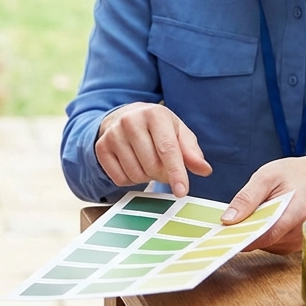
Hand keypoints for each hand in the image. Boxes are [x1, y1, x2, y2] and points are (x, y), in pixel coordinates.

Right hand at [95, 103, 211, 195]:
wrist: (124, 117)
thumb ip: (191, 152)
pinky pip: (119, 179)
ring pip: (135, 174)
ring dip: (146, 177)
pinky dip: (130, 179)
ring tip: (146, 162)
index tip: (182, 191)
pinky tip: (132, 164)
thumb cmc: (157, 128)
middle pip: (152, 166)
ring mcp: (113, 134)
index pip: (167, 149)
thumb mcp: (178, 133)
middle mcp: (131, 121)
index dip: (176, 172)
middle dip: (161, 174)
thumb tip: (204, 170)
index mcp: (155, 114)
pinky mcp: (101, 147)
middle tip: (162, 166)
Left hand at [221, 155, 305, 253]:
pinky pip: (269, 243)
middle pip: (262, 242)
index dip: (242, 238)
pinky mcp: (291, 245)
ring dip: (252, 231)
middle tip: (230, 219)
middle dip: (244, 232)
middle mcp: (299, 234)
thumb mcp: (266, 176)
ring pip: (264, 244)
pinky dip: (260, 232)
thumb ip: (247, 198)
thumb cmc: (292, 174)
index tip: (222, 235)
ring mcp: (296, 242)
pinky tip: (260, 217)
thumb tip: (227, 220)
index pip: (265, 236)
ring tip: (251, 212)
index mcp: (295, 214)